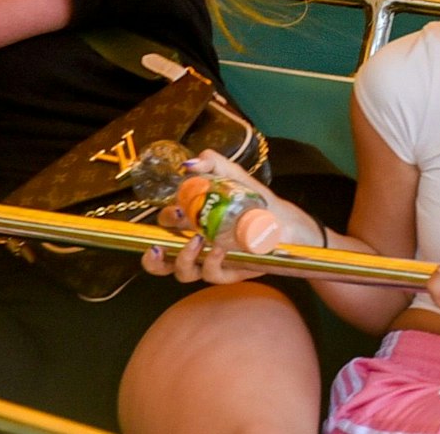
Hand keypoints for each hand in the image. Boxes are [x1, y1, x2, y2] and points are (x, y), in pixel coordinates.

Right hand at [139, 149, 315, 284]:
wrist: (285, 222)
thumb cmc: (255, 200)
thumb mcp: (234, 176)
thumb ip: (212, 163)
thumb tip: (189, 164)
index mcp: (193, 221)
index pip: (165, 226)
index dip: (164, 221)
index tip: (176, 210)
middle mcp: (197, 244)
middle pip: (163, 260)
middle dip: (154, 257)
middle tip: (161, 245)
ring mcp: (212, 260)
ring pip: (183, 273)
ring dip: (182, 260)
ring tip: (195, 241)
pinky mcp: (230, 272)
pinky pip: (212, 275)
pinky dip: (211, 264)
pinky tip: (218, 249)